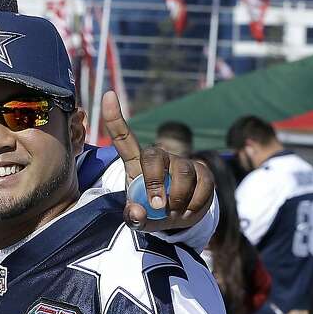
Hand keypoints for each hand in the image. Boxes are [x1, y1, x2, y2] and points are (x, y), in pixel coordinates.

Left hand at [100, 92, 213, 231]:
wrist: (180, 219)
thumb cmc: (152, 212)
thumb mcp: (139, 218)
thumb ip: (134, 217)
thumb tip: (137, 212)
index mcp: (136, 165)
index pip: (124, 138)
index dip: (115, 117)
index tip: (108, 94)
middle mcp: (159, 157)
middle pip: (154, 155)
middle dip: (154, 182)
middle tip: (157, 205)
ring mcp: (182, 162)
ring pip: (182, 173)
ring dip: (177, 198)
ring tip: (172, 212)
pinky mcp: (203, 170)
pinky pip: (202, 186)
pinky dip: (193, 205)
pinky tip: (187, 211)